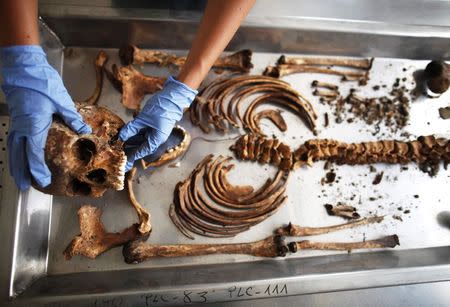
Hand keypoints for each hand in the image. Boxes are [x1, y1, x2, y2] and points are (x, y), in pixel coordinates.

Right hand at [1, 45, 91, 189]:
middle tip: (24, 188)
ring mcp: (16, 123)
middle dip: (22, 173)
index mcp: (33, 126)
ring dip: (15, 165)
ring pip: (13, 149)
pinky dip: (14, 152)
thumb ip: (72, 117)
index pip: (34, 154)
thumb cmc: (40, 81)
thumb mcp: (61, 100)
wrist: (23, 66)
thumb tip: (83, 129)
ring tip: (18, 178)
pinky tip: (18, 156)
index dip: (38, 170)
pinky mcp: (16, 118)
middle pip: (19, 156)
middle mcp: (22, 127)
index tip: (43, 181)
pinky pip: (13, 141)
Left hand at [119, 76, 196, 170]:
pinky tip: (125, 133)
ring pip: (140, 138)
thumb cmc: (161, 108)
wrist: (172, 97)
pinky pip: (141, 131)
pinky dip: (134, 132)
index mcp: (157, 138)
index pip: (143, 150)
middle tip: (119, 153)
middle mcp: (156, 136)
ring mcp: (155, 130)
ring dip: (130, 139)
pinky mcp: (152, 124)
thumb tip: (121, 136)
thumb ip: (132, 128)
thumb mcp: (143, 119)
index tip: (125, 162)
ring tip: (119, 142)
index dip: (133, 156)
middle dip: (130, 148)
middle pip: (141, 145)